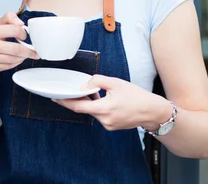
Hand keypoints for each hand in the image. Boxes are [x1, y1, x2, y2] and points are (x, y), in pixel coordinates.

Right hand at [0, 12, 38, 75]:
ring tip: (26, 55)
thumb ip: (9, 18)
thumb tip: (21, 23)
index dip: (23, 33)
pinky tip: (17, 60)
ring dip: (23, 57)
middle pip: (16, 49)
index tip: (25, 36)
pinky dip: (16, 63)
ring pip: (13, 59)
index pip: (14, 30)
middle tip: (34, 52)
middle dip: (28, 51)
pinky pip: (8, 66)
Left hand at [53, 75, 171, 130]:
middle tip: (77, 90)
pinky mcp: (111, 126)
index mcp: (105, 108)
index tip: (55, 98)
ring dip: (92, 103)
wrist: (152, 111)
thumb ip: (97, 81)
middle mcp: (104, 120)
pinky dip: (99, 107)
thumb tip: (84, 85)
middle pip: (85, 109)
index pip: (79, 106)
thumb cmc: (137, 96)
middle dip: (80, 99)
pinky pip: (100, 115)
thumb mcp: (116, 83)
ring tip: (98, 93)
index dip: (65, 102)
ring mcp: (108, 125)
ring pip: (93, 112)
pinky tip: (106, 100)